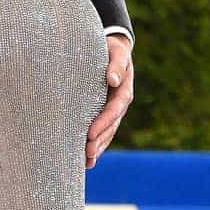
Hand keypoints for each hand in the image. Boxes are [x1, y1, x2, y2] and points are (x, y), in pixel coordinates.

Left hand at [85, 34, 133, 168]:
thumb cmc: (112, 48)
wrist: (112, 47)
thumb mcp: (117, 52)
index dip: (103, 122)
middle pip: (111, 125)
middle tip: (87, 154)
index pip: (114, 109)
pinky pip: (102, 129)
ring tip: (86, 162)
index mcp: (123, 90)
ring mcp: (112, 108)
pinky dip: (96, 143)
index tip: (90, 134)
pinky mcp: (104, 110)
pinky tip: (87, 158)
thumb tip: (112, 79)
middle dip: (100, 140)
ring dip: (98, 146)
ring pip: (107, 131)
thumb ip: (116, 64)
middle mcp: (119, 102)